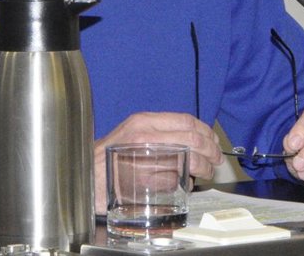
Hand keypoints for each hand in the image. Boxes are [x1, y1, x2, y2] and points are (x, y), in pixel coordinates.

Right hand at [93, 112, 223, 211]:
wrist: (86, 178)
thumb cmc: (109, 157)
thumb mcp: (132, 133)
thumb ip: (158, 132)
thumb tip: (194, 138)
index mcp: (144, 122)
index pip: (186, 121)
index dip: (206, 131)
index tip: (213, 141)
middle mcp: (145, 137)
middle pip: (193, 140)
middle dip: (211, 151)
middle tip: (216, 159)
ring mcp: (145, 160)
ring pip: (188, 161)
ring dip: (203, 168)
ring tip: (205, 172)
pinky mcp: (145, 182)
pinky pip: (175, 181)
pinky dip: (183, 183)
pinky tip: (181, 183)